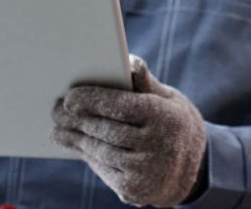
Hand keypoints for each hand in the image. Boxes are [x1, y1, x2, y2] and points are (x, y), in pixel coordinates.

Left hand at [51, 55, 206, 206]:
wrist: (194, 168)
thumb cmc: (174, 123)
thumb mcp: (168, 99)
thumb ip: (144, 82)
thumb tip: (128, 60)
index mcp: (165, 117)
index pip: (121, 106)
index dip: (92, 100)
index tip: (70, 97)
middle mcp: (157, 146)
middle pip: (105, 129)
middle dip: (77, 119)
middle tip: (56, 110)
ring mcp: (145, 171)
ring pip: (100, 150)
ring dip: (76, 138)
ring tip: (59, 127)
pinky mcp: (134, 190)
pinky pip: (103, 169)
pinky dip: (88, 155)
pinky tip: (77, 144)